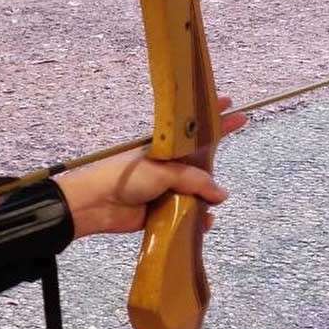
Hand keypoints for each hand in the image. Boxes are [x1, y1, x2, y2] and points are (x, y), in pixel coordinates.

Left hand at [57, 96, 246, 238]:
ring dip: (206, 199)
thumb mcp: (163, 170)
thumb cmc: (126, 177)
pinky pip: (187, 215)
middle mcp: (167, 168)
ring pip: (196, 193)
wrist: (98, 203)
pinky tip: (203, 223)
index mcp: (164, 149)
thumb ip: (195, 179)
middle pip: (199, 163)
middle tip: (229, 170)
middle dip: (214, 163)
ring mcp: (165, 190)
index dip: (212, 118)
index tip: (231, 104)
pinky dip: (197, 220)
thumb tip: (220, 194)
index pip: (193, 131)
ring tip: (211, 204)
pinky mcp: (162, 213)